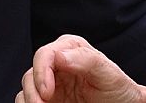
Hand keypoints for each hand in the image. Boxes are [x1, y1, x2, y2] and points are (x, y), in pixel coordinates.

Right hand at [16, 35, 145, 102]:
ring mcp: (50, 82)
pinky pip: (27, 101)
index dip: (41, 72)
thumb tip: (59, 56)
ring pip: (26, 88)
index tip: (46, 92)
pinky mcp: (47, 99)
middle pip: (31, 73)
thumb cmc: (119, 89)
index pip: (45, 55)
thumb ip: (86, 60)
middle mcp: (56, 63)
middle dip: (33, 92)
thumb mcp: (108, 73)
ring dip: (29, 100)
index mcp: (70, 48)